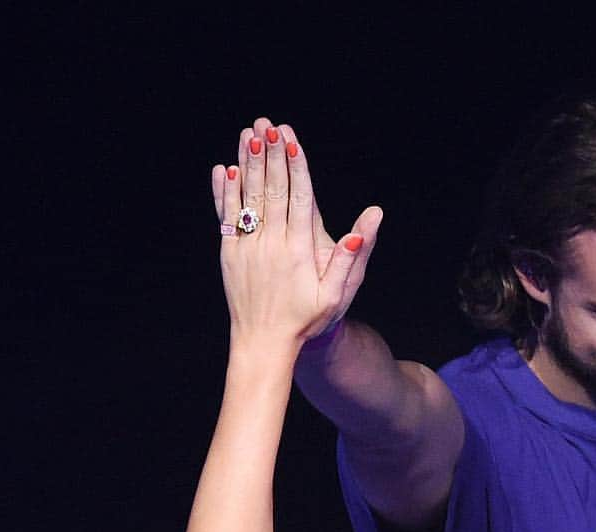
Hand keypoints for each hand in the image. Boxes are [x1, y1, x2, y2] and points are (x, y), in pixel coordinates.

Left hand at [211, 117, 382, 349]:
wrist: (265, 343)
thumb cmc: (306, 320)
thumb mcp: (336, 295)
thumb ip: (348, 259)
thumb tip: (369, 222)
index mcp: (299, 250)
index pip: (300, 198)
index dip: (296, 166)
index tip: (292, 138)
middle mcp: (272, 244)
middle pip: (273, 190)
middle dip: (271, 155)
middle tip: (268, 124)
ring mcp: (248, 248)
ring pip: (249, 197)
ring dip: (248, 163)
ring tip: (248, 134)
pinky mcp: (230, 254)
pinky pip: (228, 217)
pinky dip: (226, 193)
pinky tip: (226, 169)